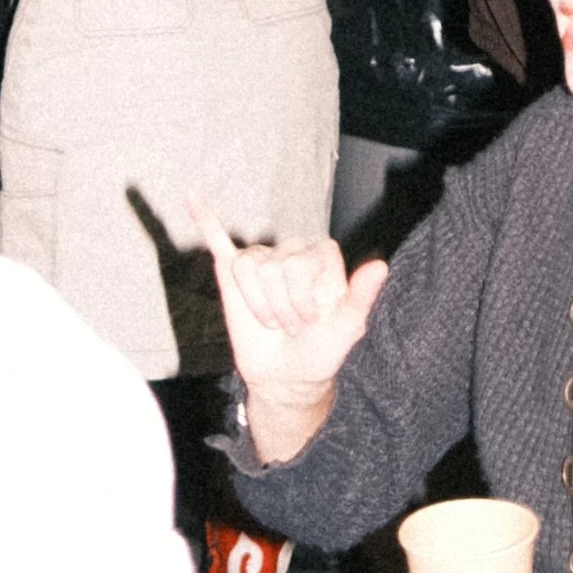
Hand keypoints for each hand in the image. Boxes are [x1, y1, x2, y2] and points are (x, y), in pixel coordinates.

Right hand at [201, 218, 389, 459]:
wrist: (286, 377)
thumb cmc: (320, 351)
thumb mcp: (346, 328)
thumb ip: (361, 297)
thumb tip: (381, 265)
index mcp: (321, 257)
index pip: (304, 260)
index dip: (304, 297)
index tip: (313, 321)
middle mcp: (291, 252)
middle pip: (274, 266)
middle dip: (280, 306)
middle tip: (290, 326)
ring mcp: (261, 261)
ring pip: (248, 267)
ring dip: (257, 305)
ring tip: (271, 320)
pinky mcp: (234, 274)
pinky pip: (217, 240)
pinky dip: (203, 217)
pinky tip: (191, 195)